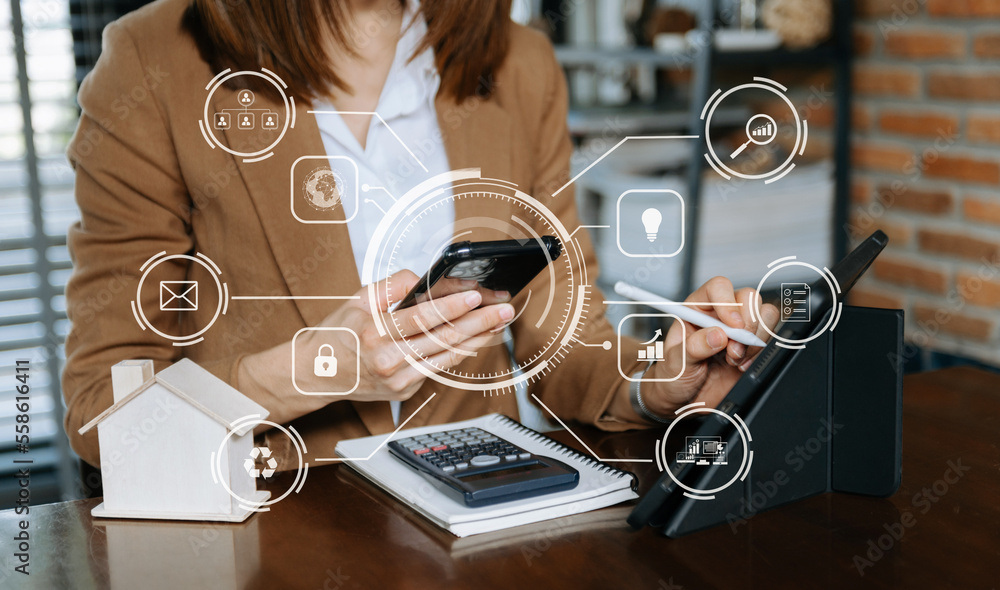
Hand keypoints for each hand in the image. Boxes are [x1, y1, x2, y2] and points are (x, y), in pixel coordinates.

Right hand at [300, 270, 514, 401]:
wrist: (315, 374)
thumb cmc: (338, 333)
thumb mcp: (357, 299)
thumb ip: (393, 286)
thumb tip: (425, 278)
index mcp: (375, 333)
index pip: (422, 317)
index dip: (453, 305)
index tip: (477, 295)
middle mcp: (388, 360)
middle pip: (442, 338)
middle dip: (479, 321)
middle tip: (503, 308)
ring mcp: (398, 380)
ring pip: (446, 356)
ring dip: (478, 338)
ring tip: (499, 322)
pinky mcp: (404, 391)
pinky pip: (438, 368)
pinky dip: (460, 352)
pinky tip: (477, 339)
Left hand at [640, 276, 779, 417]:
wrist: (684, 399)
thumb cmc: (673, 375)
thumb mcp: (675, 363)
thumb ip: (693, 348)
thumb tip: (717, 335)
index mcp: (696, 308)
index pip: (718, 287)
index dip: (728, 303)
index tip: (731, 326)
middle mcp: (720, 314)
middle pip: (748, 298)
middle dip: (746, 326)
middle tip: (732, 350)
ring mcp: (739, 329)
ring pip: (765, 314)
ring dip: (755, 340)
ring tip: (734, 360)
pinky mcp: (753, 345)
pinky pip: (771, 337)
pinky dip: (761, 353)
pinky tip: (742, 366)